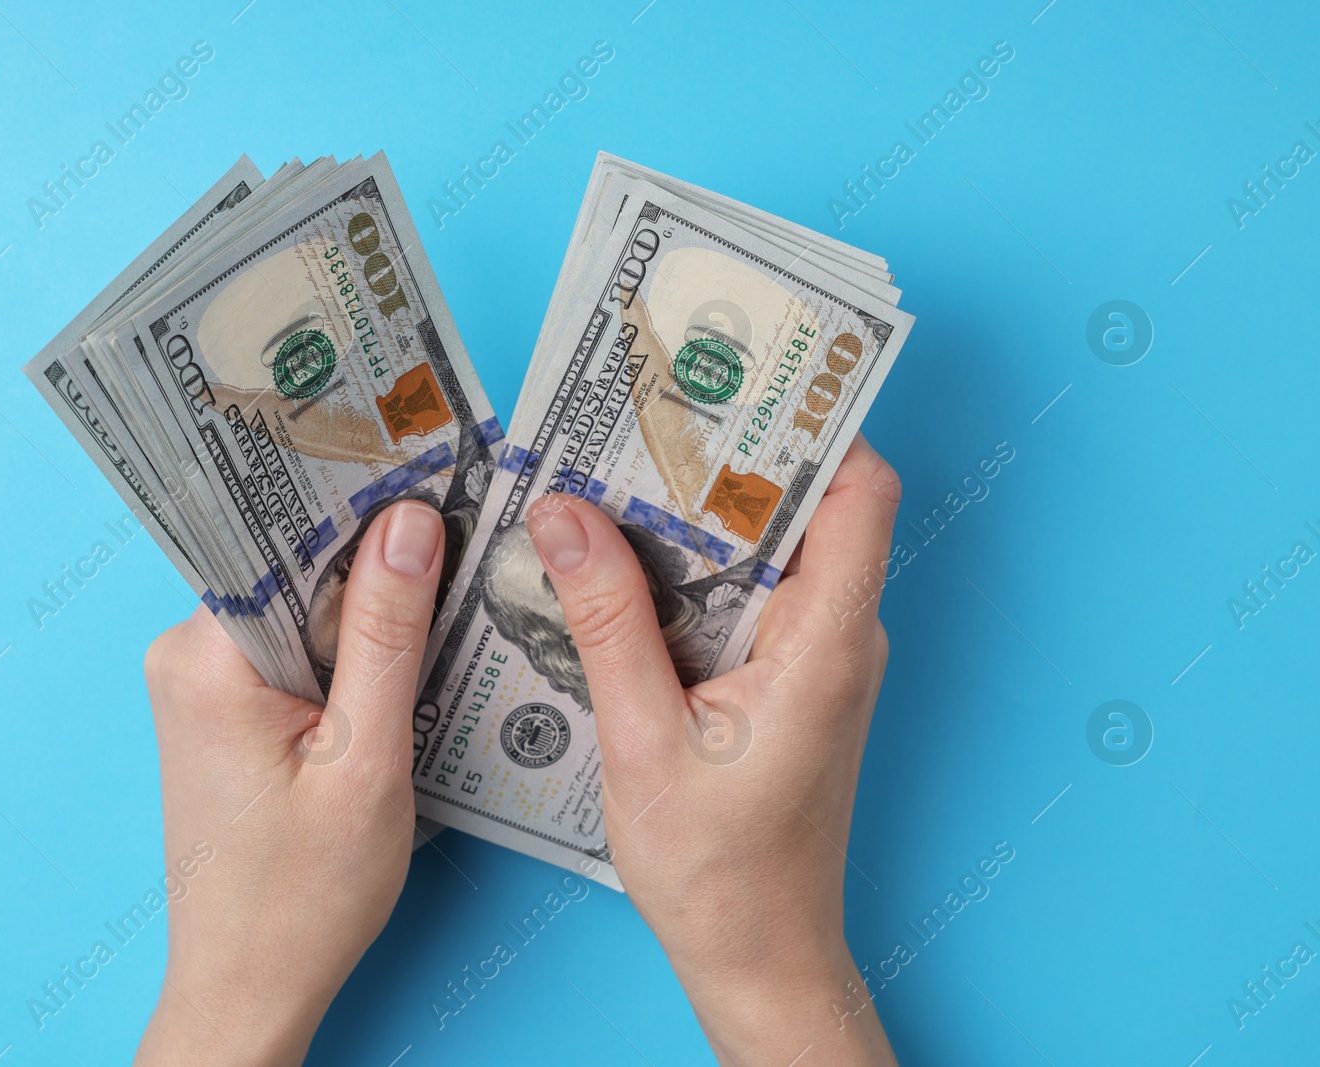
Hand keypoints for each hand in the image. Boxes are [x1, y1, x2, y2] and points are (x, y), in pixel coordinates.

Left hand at [134, 500, 446, 1066]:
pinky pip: (296, 650)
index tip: (433, 478)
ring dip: (369, 616)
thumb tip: (411, 523)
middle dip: (376, 565)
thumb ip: (389, 637)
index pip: (285, 539)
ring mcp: (203, 684)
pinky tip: (400, 674)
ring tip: (441, 613)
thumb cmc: (302, 897)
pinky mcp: (226, 711)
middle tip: (459, 547)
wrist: (249, 988)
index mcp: (207, 656)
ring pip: (302, 608)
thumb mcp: (367, 760)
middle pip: (295, 567)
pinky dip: (350, 655)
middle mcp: (190, 655)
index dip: (363, 509)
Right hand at [525, 435, 901, 1065]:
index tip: (738, 381)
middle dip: (725, 458)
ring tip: (614, 477)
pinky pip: (749, 596)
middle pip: (805, 507)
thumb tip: (563, 515)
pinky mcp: (791, 680)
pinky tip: (623, 565)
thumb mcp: (642, 740)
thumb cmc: (718, 871)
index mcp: (828, 642)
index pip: (860, 493)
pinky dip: (693, 569)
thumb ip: (605, 621)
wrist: (760, 956)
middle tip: (640, 416)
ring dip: (699, 516)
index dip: (811, 425)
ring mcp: (819, 658)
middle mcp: (839, 637)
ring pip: (770, 550)